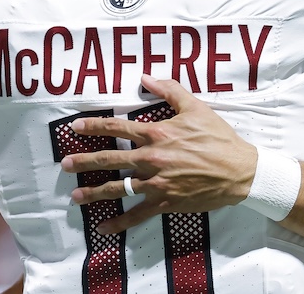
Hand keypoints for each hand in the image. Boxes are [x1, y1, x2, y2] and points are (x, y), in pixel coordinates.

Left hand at [62, 74, 257, 233]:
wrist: (239, 171)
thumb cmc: (218, 137)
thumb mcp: (195, 107)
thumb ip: (169, 90)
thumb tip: (145, 77)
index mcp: (157, 133)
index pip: (118, 127)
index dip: (94, 126)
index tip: (75, 127)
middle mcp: (152, 158)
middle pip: (110, 159)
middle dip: (84, 162)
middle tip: (64, 164)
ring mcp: (157, 182)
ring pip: (118, 188)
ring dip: (94, 193)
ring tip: (75, 196)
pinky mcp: (165, 202)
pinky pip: (137, 214)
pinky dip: (119, 223)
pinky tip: (103, 227)